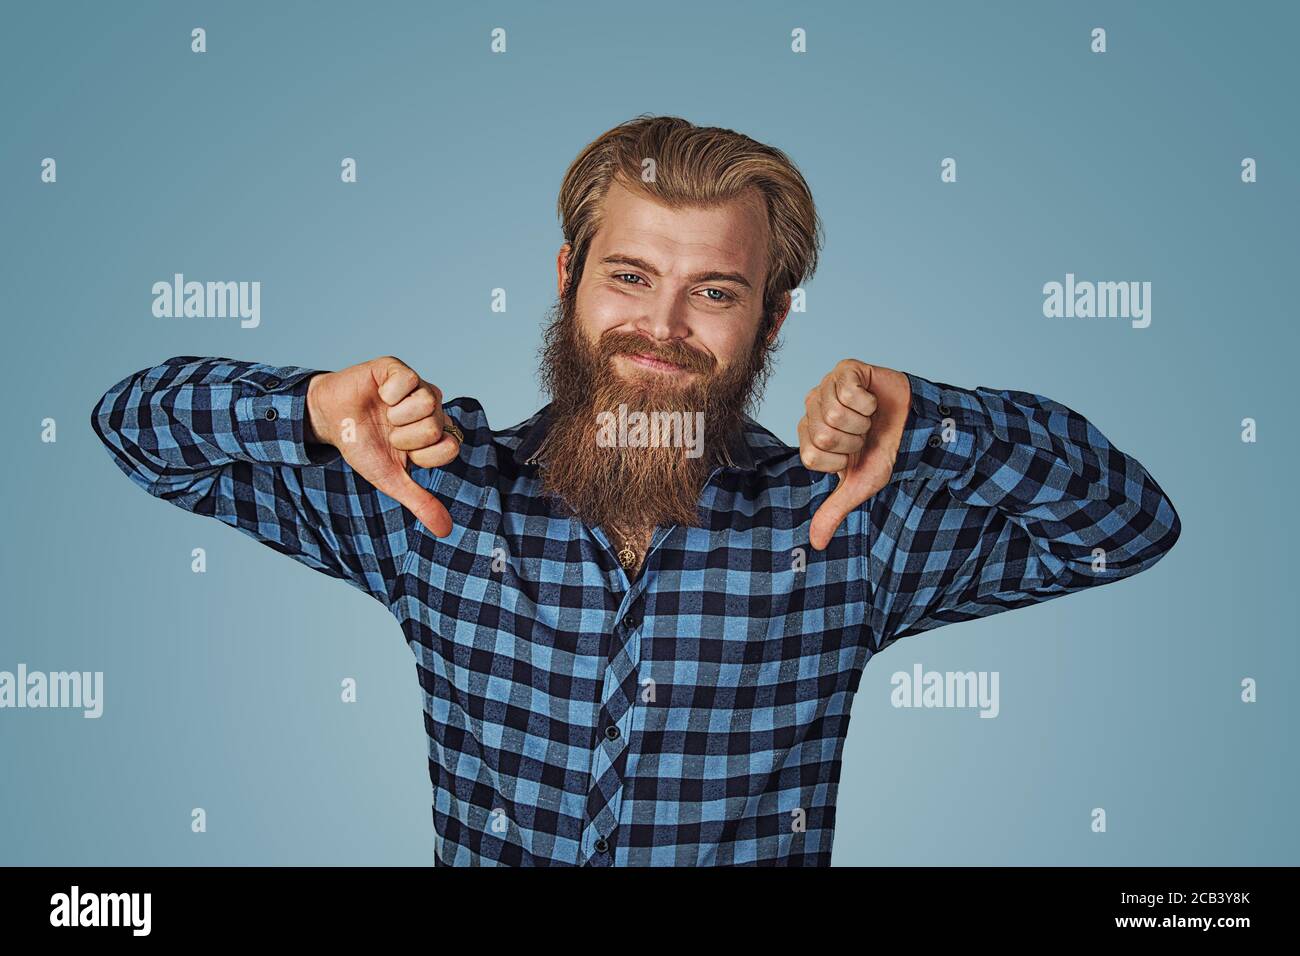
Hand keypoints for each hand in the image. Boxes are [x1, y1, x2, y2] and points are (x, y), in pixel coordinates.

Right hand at [305, 356, 459, 535]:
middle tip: (388, 432)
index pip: (450, 447)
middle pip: (436, 426)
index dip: (422, 454)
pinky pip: (408, 379)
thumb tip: (445, 531)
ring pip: (428, 402)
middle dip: (405, 436)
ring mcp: (417, 386)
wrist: (328, 422)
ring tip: (384, 414)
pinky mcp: (398, 368)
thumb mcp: (390, 479)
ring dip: (397, 415)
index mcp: (435, 435)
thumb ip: (420, 501)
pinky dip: (388, 393)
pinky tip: (379, 395)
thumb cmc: (362, 448)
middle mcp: (432, 409)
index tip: (402, 452)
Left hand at [798, 359, 911, 549]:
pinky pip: (848, 391)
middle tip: (864, 435)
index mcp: (809, 437)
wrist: (915, 427)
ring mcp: (826, 386)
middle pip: (823, 435)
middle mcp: (811, 410)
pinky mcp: (845, 369)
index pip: (812, 456)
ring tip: (869, 419)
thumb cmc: (884, 452)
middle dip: (854, 441)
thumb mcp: (860, 485)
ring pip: (834, 414)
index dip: (841, 460)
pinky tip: (872, 402)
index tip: (855, 455)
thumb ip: (834, 511)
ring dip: (862, 422)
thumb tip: (817, 544)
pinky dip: (868, 402)